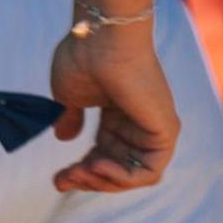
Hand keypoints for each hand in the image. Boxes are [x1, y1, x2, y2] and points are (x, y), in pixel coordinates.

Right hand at [47, 18, 175, 193]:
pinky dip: (123, 178)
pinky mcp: (165, 132)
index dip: (81, 173)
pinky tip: (97, 167)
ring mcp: (154, 129)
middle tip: (62, 179)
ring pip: (135, 177)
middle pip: (119, 171)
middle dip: (89, 181)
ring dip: (104, 183)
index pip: (105, 157)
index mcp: (119, 117)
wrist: (100, 40)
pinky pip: (150, 172)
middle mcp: (139, 125)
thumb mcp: (70, 97)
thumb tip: (64, 138)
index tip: (57, 179)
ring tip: (79, 172)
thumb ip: (70, 119)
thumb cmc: (84, 59)